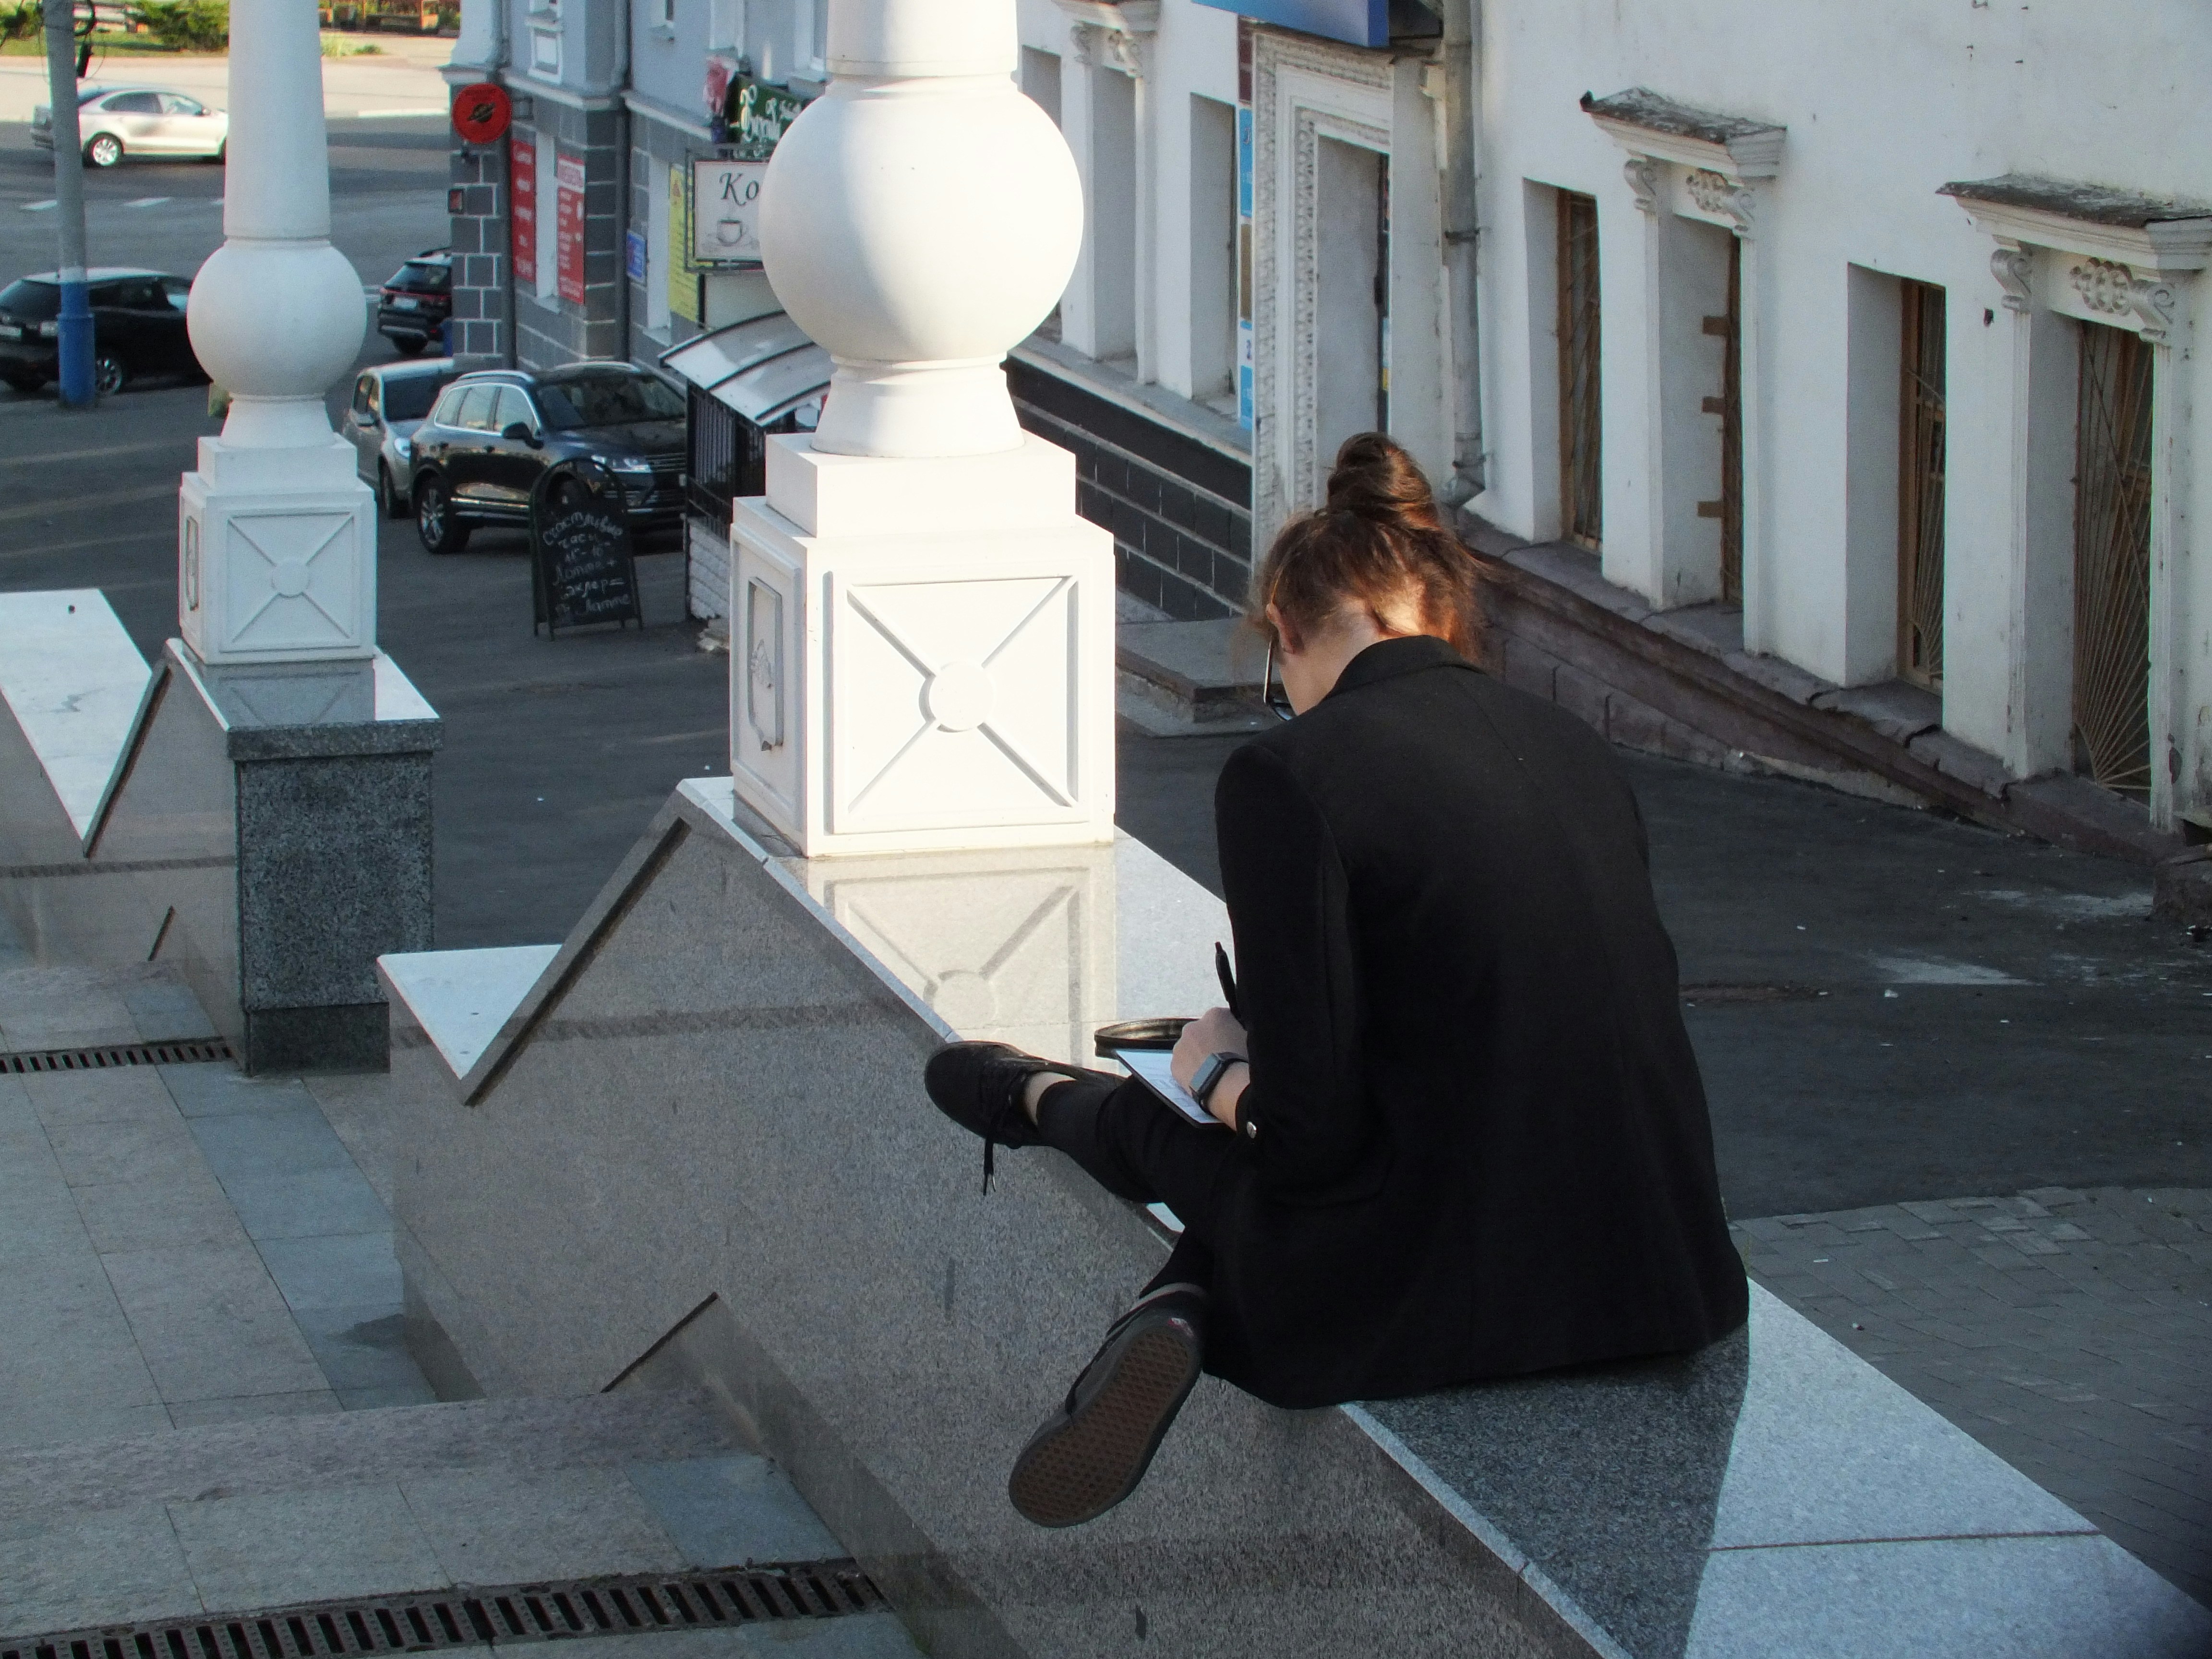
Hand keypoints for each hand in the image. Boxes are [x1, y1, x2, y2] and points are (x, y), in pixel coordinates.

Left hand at [1172, 1007, 1248, 1127]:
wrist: (1226, 1085)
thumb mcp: (1250, 1038)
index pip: (1223, 1019)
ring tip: (1212, 1071)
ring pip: (1190, 1049)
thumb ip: (1241, 1031)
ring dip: (1199, 1056)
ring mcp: (1180, 1045)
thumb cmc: (1243, 1060)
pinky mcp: (1174, 1064)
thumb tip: (1240, 1034)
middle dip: (1211, 1042)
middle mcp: (1193, 1026)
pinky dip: (1191, 1070)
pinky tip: (1203, 1079)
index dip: (1230, 1033)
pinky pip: (1183, 1065)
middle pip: (1203, 1033)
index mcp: (1215, 1015)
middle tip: (1222, 1058)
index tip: (1235, 1044)